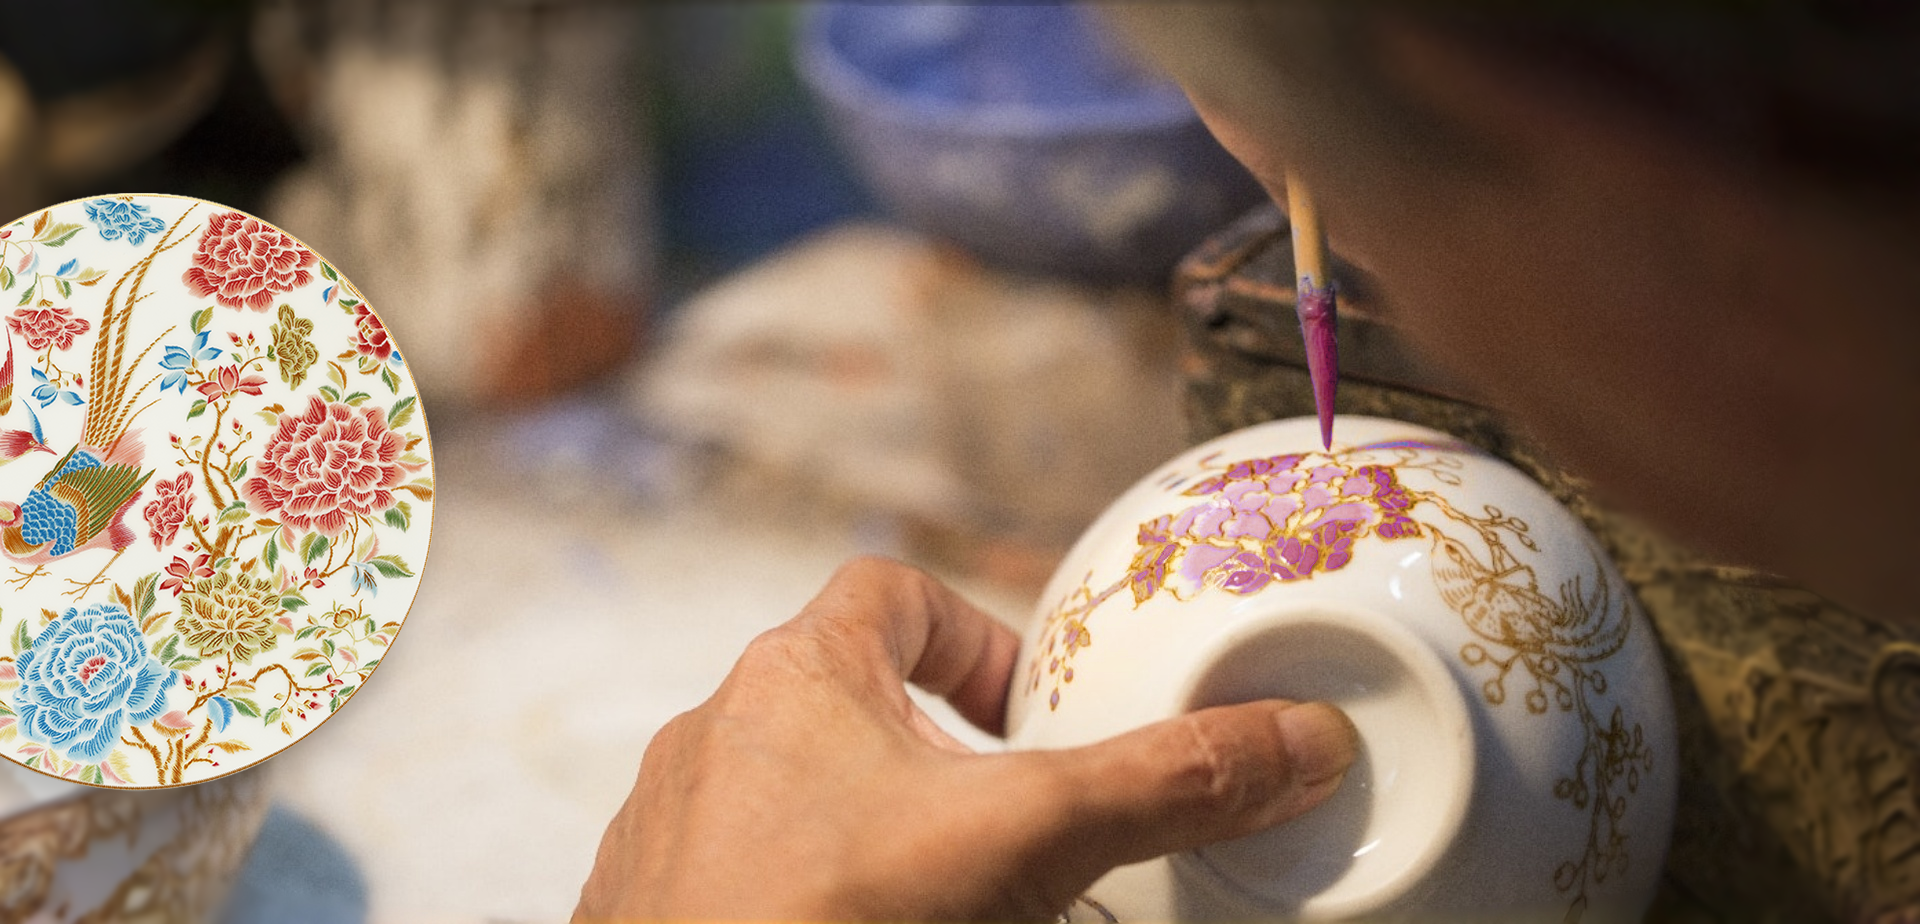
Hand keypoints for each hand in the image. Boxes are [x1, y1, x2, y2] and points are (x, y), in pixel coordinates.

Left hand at [573, 556, 1357, 920]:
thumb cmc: (830, 920)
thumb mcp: (1029, 841)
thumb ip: (1163, 784)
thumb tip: (1295, 742)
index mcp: (799, 674)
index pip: (894, 589)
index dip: (975, 637)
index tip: (1028, 717)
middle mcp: (719, 735)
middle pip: (851, 702)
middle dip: (942, 765)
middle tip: (1010, 832)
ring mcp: (672, 829)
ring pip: (797, 798)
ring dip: (877, 834)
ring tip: (948, 902)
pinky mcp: (653, 908)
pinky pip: (747, 876)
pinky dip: (813, 893)